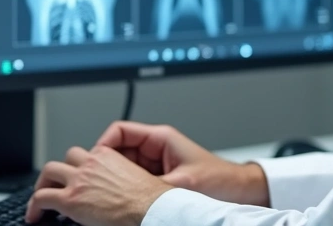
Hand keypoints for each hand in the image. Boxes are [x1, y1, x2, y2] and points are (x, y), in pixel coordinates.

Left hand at [24, 145, 171, 225]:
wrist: (149, 210)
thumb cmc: (148, 200)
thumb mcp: (131, 179)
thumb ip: (116, 177)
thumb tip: (111, 190)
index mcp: (107, 156)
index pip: (86, 154)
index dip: (80, 167)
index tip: (78, 178)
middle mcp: (90, 164)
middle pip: (66, 157)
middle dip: (59, 170)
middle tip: (56, 183)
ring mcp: (78, 180)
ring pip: (49, 171)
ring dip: (43, 183)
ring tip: (41, 197)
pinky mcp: (70, 200)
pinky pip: (41, 197)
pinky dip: (34, 206)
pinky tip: (34, 215)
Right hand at [95, 121, 270, 206]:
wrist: (238, 191)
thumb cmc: (219, 180)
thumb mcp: (183, 184)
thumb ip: (153, 187)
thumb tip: (129, 194)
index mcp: (160, 138)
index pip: (119, 131)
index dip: (102, 145)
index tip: (94, 162)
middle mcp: (155, 147)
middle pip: (117, 150)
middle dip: (105, 165)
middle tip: (96, 182)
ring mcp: (155, 163)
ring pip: (122, 167)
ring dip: (115, 179)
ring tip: (108, 194)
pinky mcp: (158, 178)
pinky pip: (133, 180)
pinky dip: (125, 189)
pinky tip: (123, 201)